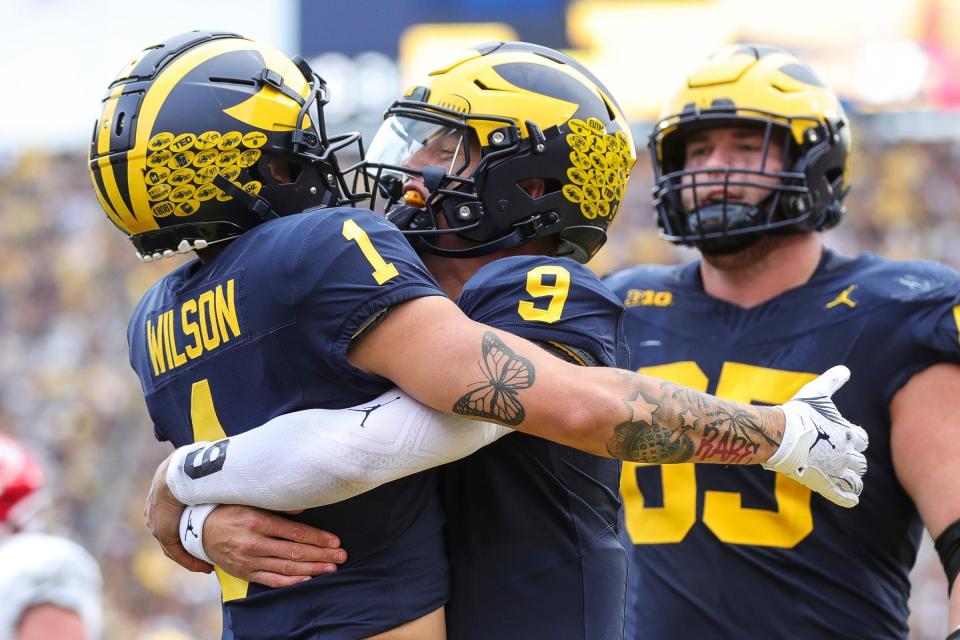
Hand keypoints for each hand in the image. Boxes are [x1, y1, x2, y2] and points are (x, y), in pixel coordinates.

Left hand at [145, 454, 212, 572]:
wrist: (178, 474)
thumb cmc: (190, 465)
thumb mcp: (195, 465)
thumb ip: (205, 471)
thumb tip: (221, 462)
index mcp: (161, 494)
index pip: (173, 515)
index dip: (189, 524)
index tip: (202, 531)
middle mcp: (155, 511)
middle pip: (172, 532)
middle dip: (189, 543)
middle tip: (207, 552)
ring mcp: (157, 523)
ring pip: (174, 545)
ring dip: (191, 555)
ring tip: (208, 564)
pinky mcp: (163, 533)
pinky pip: (176, 552)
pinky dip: (190, 561)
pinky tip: (205, 567)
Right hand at [202, 505, 346, 587]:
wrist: (200, 530)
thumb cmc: (231, 510)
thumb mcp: (251, 500)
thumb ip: (277, 505)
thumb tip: (303, 507)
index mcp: (257, 522)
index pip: (294, 532)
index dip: (317, 538)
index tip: (335, 541)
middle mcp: (254, 543)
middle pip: (294, 551)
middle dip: (321, 554)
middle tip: (341, 556)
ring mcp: (249, 561)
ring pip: (286, 567)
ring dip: (312, 569)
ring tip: (331, 568)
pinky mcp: (245, 573)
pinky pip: (271, 580)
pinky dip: (290, 582)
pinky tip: (307, 580)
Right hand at [764, 365, 868, 507]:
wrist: (778, 434)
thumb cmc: (798, 413)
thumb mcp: (817, 393)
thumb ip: (832, 381)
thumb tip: (845, 368)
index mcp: (849, 435)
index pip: (862, 440)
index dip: (854, 439)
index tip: (845, 438)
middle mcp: (847, 455)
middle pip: (860, 463)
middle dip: (853, 461)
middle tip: (842, 458)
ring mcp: (836, 472)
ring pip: (854, 481)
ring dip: (852, 480)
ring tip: (846, 479)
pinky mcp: (823, 485)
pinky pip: (842, 497)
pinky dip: (848, 499)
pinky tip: (851, 500)